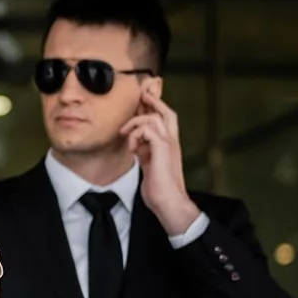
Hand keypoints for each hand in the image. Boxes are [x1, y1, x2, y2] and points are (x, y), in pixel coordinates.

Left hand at [120, 87, 201, 234]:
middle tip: (141, 95)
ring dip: (135, 124)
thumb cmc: (159, 188)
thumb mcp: (150, 166)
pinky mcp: (162, 149)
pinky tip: (132, 149)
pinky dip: (135, 136)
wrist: (169, 202)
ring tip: (126, 136)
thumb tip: (137, 145)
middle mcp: (172, 142)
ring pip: (153, 118)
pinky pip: (147, 130)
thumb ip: (146, 153)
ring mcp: (169, 144)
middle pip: (167, 112)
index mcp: (170, 146)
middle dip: (153, 101)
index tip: (143, 100)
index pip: (166, 120)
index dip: (156, 108)